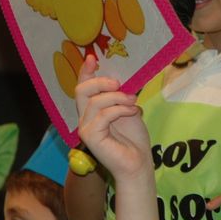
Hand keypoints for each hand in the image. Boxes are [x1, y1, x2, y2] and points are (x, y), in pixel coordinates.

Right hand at [74, 55, 150, 181]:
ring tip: (132, 101)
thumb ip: (122, 95)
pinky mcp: (91, 137)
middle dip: (101, 81)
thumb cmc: (134, 139)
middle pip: (82, 90)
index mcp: (92, 110)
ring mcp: (86, 128)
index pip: (83, 87)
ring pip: (96, 101)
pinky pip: (104, 114)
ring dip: (117, 98)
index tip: (92, 57)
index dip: (85, 71)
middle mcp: (85, 118)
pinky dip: (120, 109)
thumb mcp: (129, 108)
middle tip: (119, 83)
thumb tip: (124, 77)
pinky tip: (132, 111)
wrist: (138, 162)